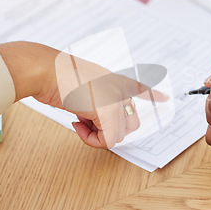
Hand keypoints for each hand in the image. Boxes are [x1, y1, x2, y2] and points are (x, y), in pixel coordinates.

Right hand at [0, 42, 167, 148]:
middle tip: (84, 121)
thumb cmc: (54, 75)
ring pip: (120, 134)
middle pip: (129, 122)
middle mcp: (118, 88)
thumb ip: (93, 101)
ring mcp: (115, 99)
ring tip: (79, 121)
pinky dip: (92, 140)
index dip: (152, 94)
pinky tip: (76, 123)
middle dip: (108, 129)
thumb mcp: (79, 86)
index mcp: (112, 78)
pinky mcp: (109, 111)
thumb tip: (92, 120)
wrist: (45, 69)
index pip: (139, 86)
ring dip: (98, 135)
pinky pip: (109, 140)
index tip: (165, 98)